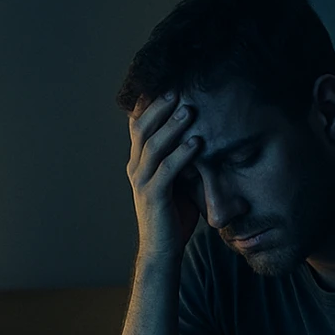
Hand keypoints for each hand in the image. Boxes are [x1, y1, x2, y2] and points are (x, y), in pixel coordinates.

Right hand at [127, 93, 201, 261]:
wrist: (162, 251)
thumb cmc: (173, 216)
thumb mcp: (176, 181)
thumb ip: (180, 159)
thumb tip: (199, 134)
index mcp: (138, 162)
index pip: (138, 125)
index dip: (148, 104)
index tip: (166, 83)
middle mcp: (135, 168)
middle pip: (142, 129)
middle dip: (159, 107)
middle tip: (177, 88)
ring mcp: (142, 182)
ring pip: (153, 146)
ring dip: (172, 126)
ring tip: (189, 109)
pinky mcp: (153, 197)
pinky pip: (167, 170)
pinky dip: (182, 154)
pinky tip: (197, 142)